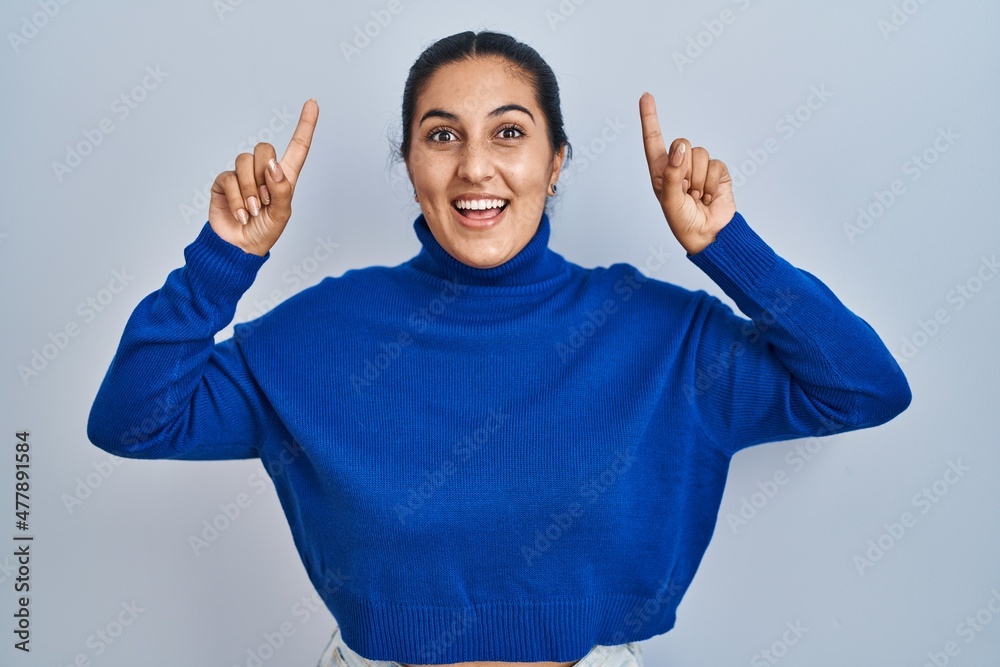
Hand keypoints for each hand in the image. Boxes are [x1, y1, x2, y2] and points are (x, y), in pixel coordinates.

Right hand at [208, 99, 318, 255]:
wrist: (239, 247)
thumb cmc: (264, 232)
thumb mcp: (281, 215)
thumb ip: (282, 190)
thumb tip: (273, 166)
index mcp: (284, 177)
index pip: (297, 147)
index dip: (305, 125)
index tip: (313, 102)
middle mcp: (263, 171)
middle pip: (264, 148)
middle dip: (264, 174)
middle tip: (264, 200)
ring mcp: (242, 175)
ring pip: (244, 160)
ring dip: (250, 189)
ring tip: (253, 209)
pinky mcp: (224, 182)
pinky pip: (229, 177)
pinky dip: (236, 198)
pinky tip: (240, 213)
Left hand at [639, 92, 735, 254]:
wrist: (708, 235)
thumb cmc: (682, 221)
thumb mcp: (670, 200)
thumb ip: (671, 173)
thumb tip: (679, 147)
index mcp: (661, 171)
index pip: (654, 140)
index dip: (650, 118)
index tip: (646, 96)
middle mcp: (679, 165)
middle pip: (682, 143)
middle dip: (684, 167)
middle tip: (686, 190)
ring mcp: (699, 168)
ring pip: (700, 153)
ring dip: (699, 179)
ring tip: (697, 196)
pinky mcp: (718, 172)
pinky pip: (716, 165)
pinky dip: (712, 184)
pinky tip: (709, 197)